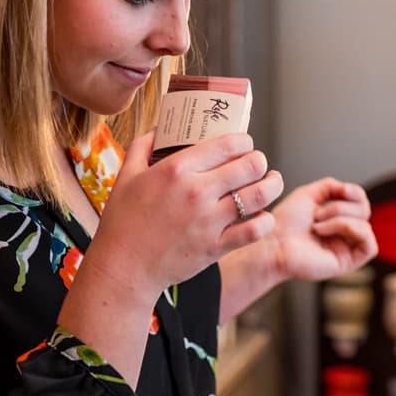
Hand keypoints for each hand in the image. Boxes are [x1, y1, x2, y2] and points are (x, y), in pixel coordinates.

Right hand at [87, 131, 283, 295]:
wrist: (123, 267)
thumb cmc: (123, 222)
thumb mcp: (126, 175)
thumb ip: (143, 146)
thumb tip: (160, 128)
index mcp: (176, 169)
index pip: (228, 144)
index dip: (244, 141)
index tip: (244, 145)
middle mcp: (197, 192)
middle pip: (252, 165)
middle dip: (259, 161)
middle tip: (256, 165)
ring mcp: (210, 221)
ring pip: (261, 194)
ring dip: (273, 184)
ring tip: (272, 182)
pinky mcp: (217, 246)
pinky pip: (256, 229)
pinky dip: (265, 221)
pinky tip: (262, 216)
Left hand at [263, 178, 375, 283]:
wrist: (273, 244)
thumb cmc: (286, 223)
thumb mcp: (309, 194)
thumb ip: (332, 186)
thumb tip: (351, 191)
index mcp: (337, 218)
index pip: (361, 201)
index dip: (355, 192)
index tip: (340, 190)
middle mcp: (344, 233)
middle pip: (364, 211)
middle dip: (340, 207)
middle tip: (317, 215)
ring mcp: (347, 248)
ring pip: (365, 225)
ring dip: (340, 219)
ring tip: (316, 226)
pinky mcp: (348, 262)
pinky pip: (370, 246)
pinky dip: (352, 231)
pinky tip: (327, 231)